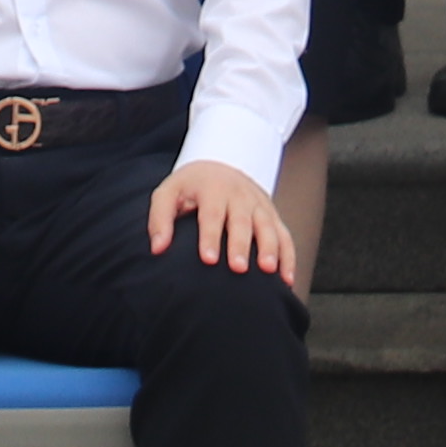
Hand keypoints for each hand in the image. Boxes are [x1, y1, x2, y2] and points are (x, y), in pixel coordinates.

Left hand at [147, 158, 300, 283]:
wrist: (218, 167)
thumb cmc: (190, 188)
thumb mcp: (168, 193)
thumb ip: (160, 219)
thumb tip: (158, 248)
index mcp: (212, 188)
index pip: (212, 213)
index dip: (210, 236)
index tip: (207, 259)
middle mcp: (239, 194)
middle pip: (242, 221)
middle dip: (241, 245)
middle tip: (238, 269)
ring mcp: (259, 204)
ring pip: (268, 226)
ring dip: (270, 249)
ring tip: (269, 272)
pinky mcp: (272, 215)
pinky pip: (284, 235)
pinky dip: (288, 256)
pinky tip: (287, 279)